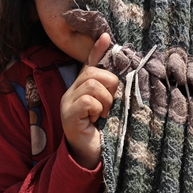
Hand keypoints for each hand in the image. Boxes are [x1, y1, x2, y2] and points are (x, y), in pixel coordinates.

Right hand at [60, 33, 118, 169]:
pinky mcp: (68, 115)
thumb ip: (113, 92)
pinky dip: (98, 109)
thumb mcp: (111, 108)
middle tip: (110, 105)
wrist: (91, 156)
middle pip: (94, 72)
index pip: (89, 63)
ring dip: (106, 100)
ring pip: (92, 84)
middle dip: (110, 86)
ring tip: (104, 114)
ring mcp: (68, 102)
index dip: (97, 50)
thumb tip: (125, 77)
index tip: (106, 36)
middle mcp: (72, 91)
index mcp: (82, 88)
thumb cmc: (103, 132)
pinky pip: (88, 100)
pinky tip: (96, 120)